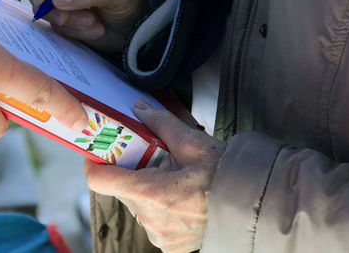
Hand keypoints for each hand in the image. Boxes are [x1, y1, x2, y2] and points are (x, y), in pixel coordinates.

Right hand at [22, 0, 145, 51]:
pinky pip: (55, 27)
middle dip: (49, 6)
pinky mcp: (63, 19)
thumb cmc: (132, 1)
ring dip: (68, 22)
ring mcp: (62, 0)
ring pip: (45, 11)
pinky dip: (73, 32)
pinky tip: (96, 30)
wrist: (140, 27)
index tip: (42, 0)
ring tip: (96, 25)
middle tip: (65, 19)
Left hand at [84, 100, 224, 251]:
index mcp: (150, 192)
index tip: (100, 152)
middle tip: (154, 161)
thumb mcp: (191, 142)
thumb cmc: (224, 175)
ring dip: (147, 192)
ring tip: (174, 181)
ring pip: (137, 206)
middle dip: (133, 173)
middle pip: (122, 189)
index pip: (100, 180)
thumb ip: (159, 123)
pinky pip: (152, 222)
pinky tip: (180, 200)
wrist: (252, 205)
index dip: (96, 163)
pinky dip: (160, 210)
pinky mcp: (168, 245)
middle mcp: (149, 218)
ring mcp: (158, 235)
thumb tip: (138, 108)